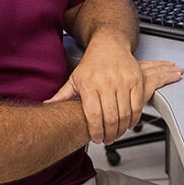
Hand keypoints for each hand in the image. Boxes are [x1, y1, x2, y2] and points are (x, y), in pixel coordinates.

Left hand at [47, 58, 182, 143]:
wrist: (110, 45)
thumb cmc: (92, 63)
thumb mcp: (75, 78)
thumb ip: (62, 95)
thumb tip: (46, 106)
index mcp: (89, 84)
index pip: (93, 115)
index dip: (96, 131)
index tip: (96, 139)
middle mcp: (106, 82)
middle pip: (111, 117)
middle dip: (109, 134)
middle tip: (107, 139)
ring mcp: (123, 81)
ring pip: (125, 114)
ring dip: (122, 129)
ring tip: (117, 133)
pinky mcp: (136, 80)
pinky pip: (137, 105)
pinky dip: (134, 118)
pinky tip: (129, 123)